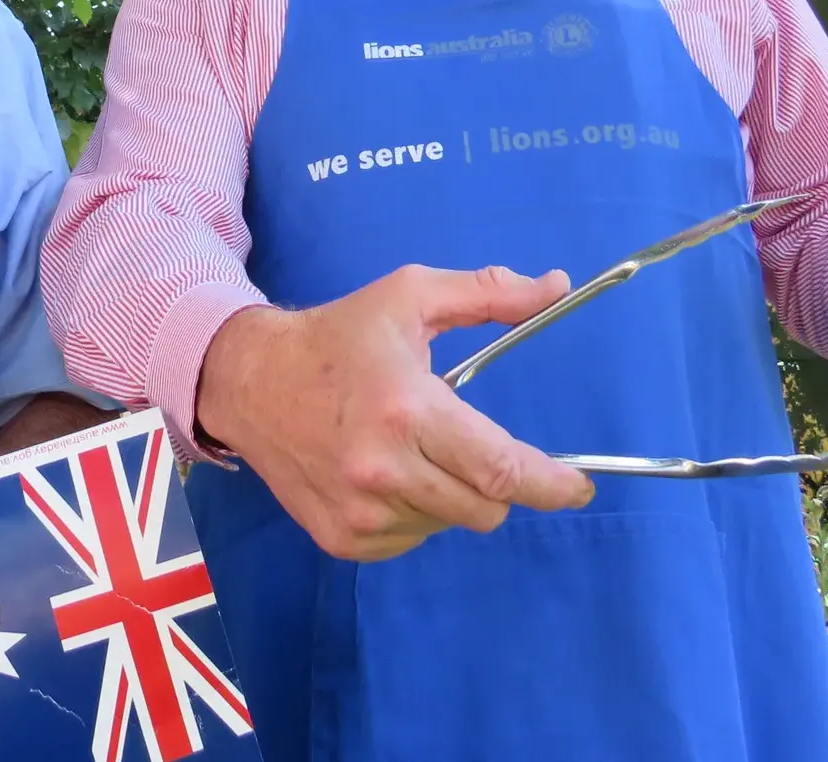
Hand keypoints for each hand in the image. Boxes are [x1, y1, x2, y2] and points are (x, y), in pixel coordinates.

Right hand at [195, 264, 595, 562]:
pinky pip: (411, 540)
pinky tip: (385, 474)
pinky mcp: (341, 539)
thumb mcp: (411, 297)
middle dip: (497, 482)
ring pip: (449, 524)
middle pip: (485, 508)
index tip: (578, 485)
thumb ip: (489, 294)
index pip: (499, 468)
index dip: (550, 484)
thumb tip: (558, 286)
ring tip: (411, 449)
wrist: (249, 381)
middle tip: (472, 444)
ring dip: (450, 493)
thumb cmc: (339, 336)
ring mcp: (360, 512)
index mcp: (407, 409)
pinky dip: (414, 512)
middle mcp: (383, 470)